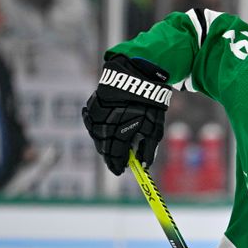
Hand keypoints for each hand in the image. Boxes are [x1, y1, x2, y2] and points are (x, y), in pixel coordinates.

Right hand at [82, 54, 171, 174]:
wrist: (137, 75)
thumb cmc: (149, 104)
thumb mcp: (154, 129)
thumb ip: (148, 149)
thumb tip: (143, 165)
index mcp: (118, 134)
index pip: (114, 157)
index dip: (117, 166)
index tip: (121, 171)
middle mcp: (103, 127)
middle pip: (104, 149)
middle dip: (111, 156)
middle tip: (120, 160)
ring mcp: (95, 116)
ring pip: (97, 137)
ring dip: (105, 143)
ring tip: (115, 144)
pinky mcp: (92, 106)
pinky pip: (93, 123)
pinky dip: (99, 129)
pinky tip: (107, 129)